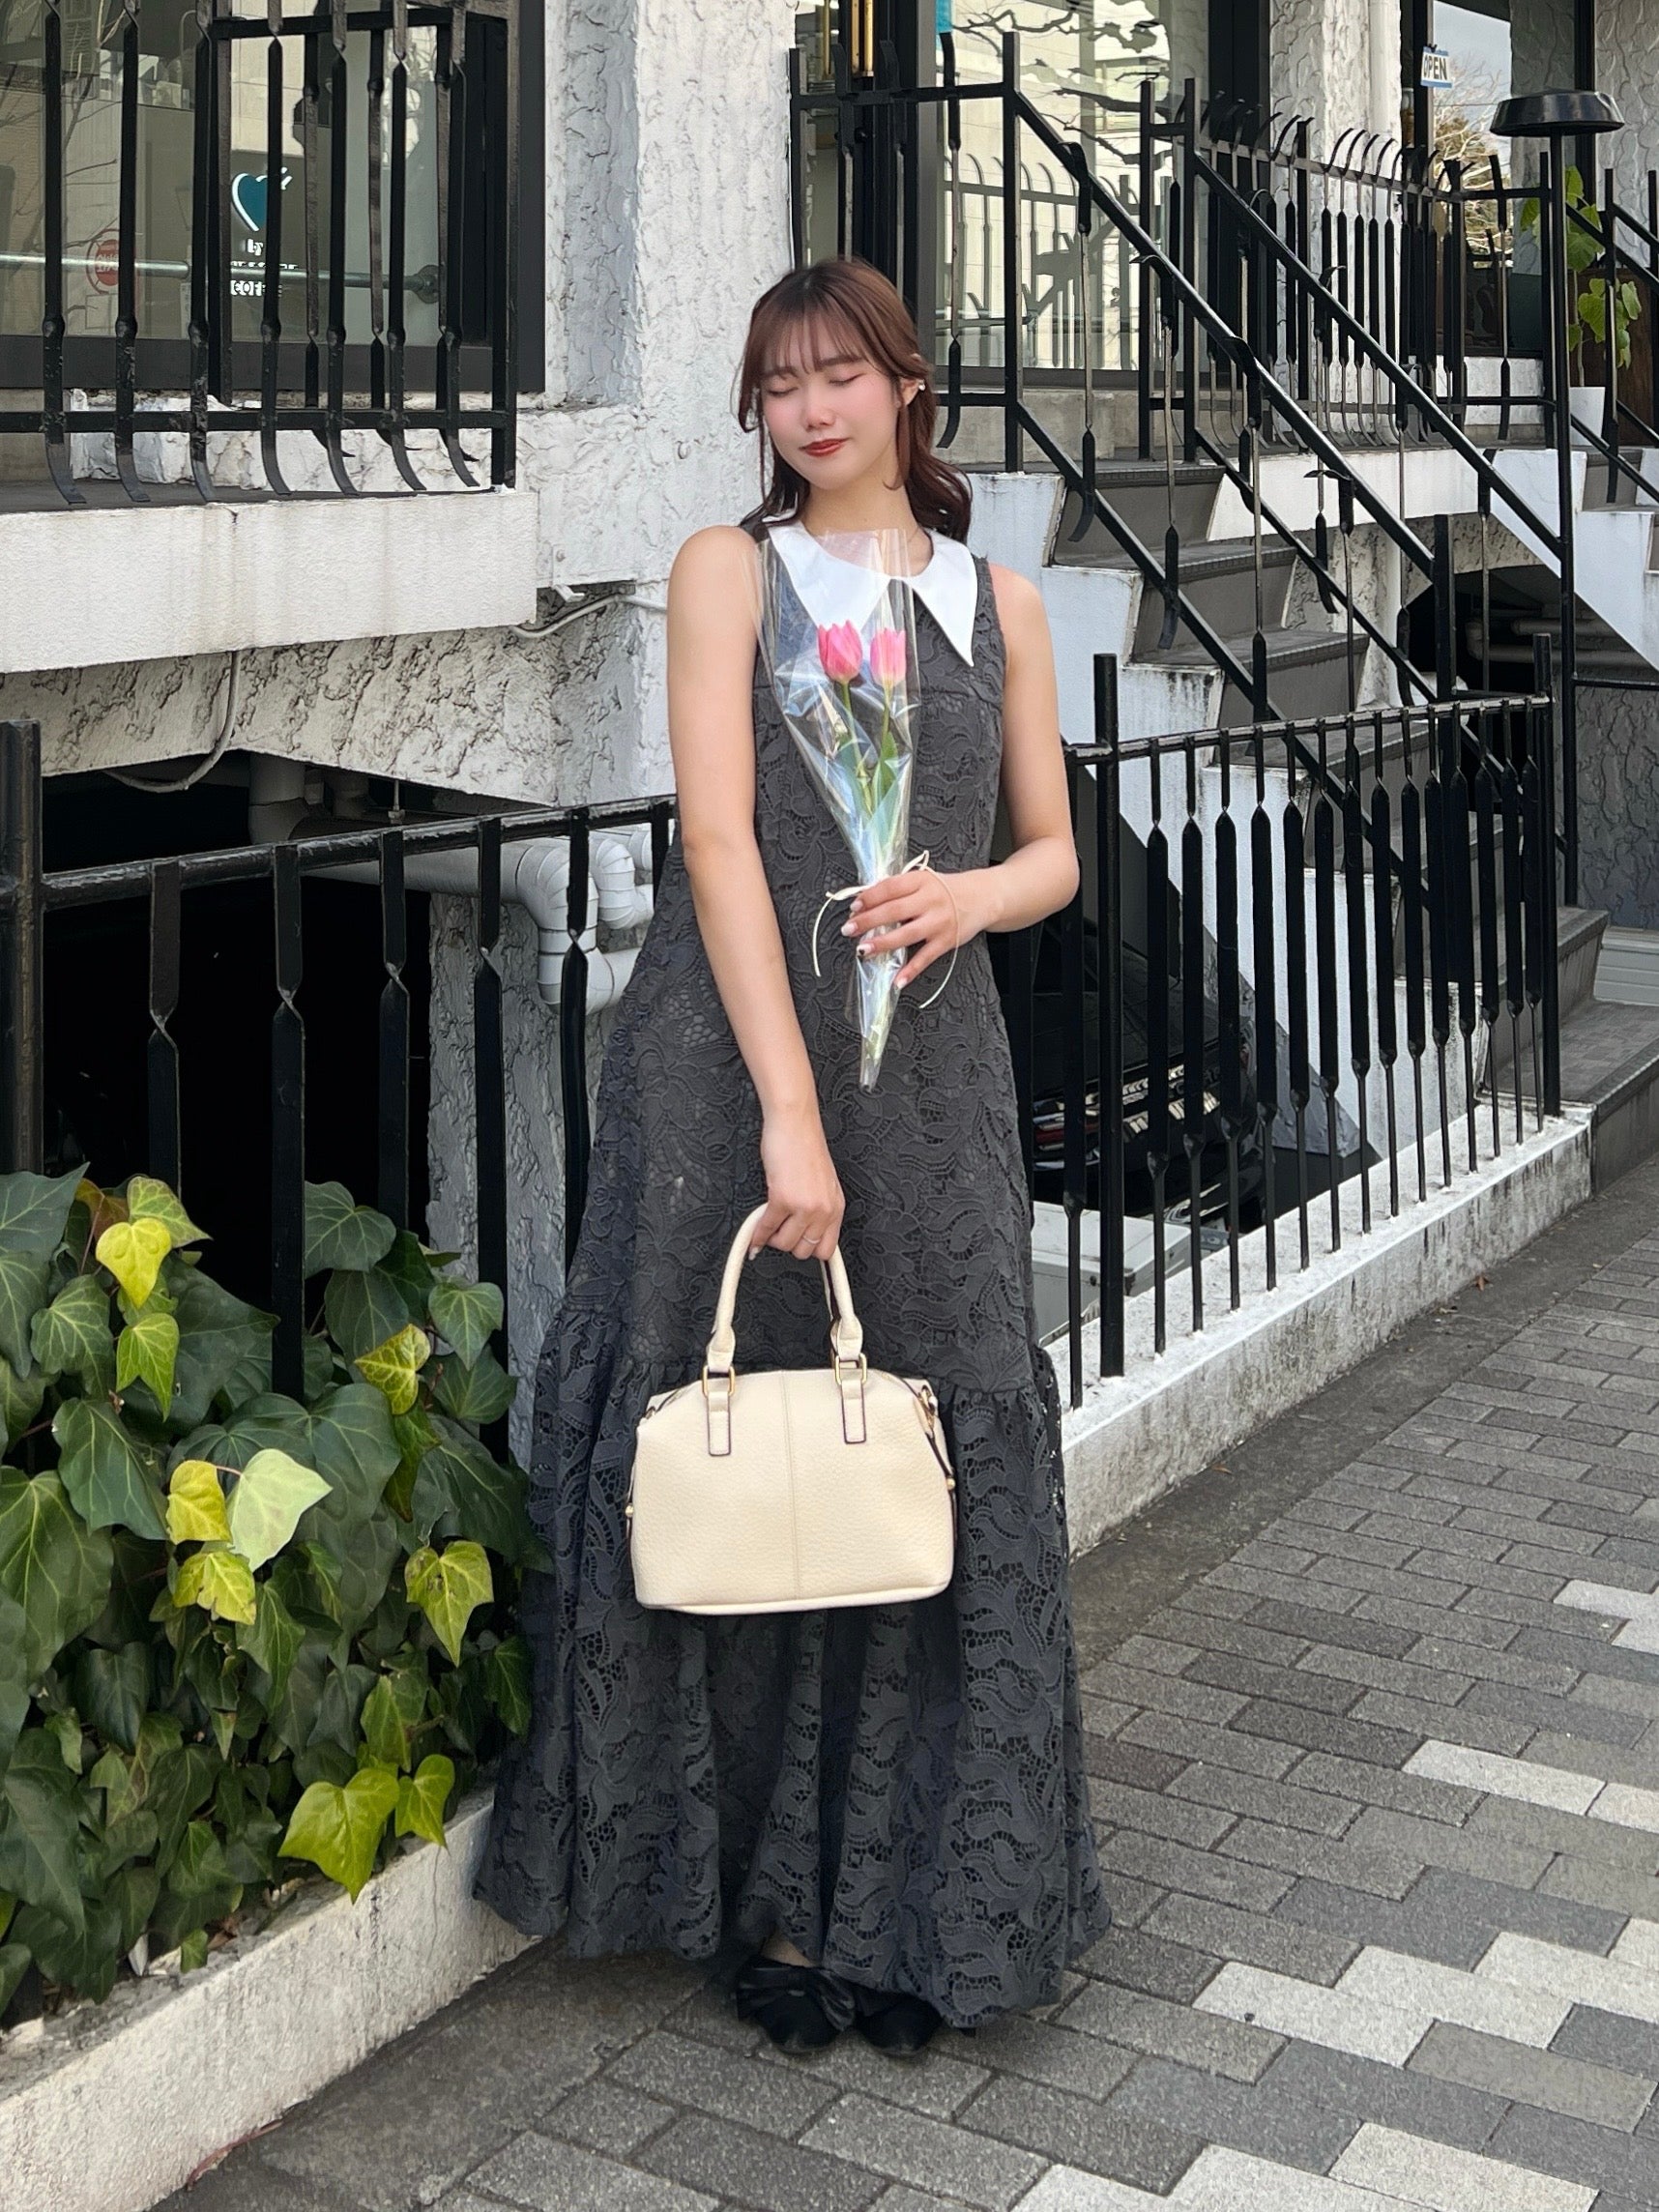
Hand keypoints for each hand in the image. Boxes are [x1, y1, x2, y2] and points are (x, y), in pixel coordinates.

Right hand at [753, 1107, 844, 1262]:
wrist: (795, 1124)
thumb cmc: (806, 1146)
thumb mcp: (823, 1182)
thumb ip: (819, 1207)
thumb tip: (804, 1230)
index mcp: (836, 1206)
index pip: (827, 1248)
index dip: (808, 1248)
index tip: (796, 1246)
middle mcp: (823, 1209)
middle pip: (803, 1251)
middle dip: (788, 1242)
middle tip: (780, 1230)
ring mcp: (803, 1206)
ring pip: (784, 1244)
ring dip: (773, 1238)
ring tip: (769, 1224)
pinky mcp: (782, 1199)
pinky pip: (766, 1228)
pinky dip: (756, 1234)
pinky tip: (754, 1232)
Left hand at [843, 867, 979, 988]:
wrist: (983, 897)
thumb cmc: (947, 890)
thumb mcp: (924, 880)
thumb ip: (898, 889)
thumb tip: (865, 901)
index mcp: (922, 881)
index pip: (890, 888)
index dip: (869, 897)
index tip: (854, 906)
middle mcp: (931, 900)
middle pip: (894, 911)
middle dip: (868, 921)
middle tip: (849, 928)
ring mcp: (939, 922)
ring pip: (907, 935)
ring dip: (883, 943)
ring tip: (863, 950)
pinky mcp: (947, 941)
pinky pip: (925, 958)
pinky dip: (911, 970)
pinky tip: (896, 979)